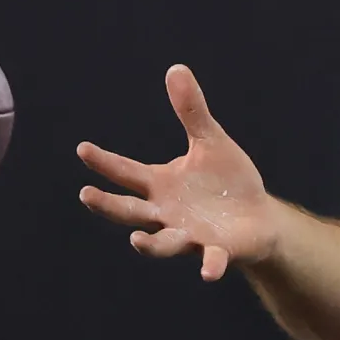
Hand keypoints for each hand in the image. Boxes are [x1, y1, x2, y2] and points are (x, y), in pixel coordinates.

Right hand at [76, 64, 278, 281]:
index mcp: (161, 185)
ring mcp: (189, 235)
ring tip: (136, 239)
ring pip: (162, 243)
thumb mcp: (210, 141)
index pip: (126, 173)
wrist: (257, 217)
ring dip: (150, 244)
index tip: (83, 148)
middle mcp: (167, 213)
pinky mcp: (216, 251)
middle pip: (131, 211)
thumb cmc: (227, 181)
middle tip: (86, 195)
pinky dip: (210, 265)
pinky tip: (210, 270)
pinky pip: (211, 259)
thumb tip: (176, 68)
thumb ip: (191, 111)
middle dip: (108, 206)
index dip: (104, 162)